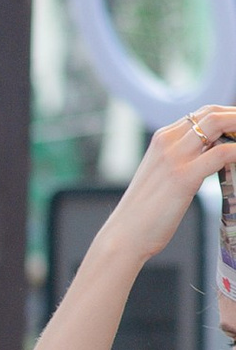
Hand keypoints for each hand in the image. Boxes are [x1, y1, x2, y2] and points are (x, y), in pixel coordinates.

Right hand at [89, 105, 235, 276]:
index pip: (201, 114)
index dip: (227, 116)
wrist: (124, 236)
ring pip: (217, 124)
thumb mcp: (162, 176)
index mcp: (161, 140)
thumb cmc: (144, 213)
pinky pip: (221, 153)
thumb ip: (183, 160)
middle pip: (212, 113)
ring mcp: (174, 158)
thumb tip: (212, 155)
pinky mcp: (183, 177)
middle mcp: (167, 142)